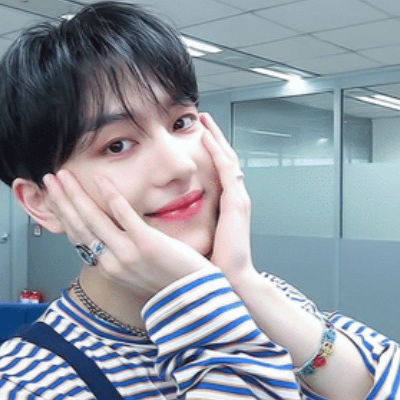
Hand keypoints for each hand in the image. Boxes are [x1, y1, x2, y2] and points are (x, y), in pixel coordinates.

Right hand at [42, 170, 213, 299]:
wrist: (196, 299)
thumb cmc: (172, 283)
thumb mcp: (137, 270)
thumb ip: (122, 251)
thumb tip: (113, 231)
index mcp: (109, 268)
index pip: (77, 236)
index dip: (62, 214)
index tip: (54, 196)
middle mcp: (112, 262)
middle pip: (78, 225)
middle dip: (60, 200)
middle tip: (49, 179)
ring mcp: (128, 253)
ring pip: (93, 219)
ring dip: (75, 194)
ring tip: (64, 176)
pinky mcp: (146, 244)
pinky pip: (124, 215)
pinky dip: (111, 196)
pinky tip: (101, 180)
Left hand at [200, 113, 256, 283]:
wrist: (230, 281)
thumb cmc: (211, 265)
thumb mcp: (197, 237)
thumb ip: (186, 224)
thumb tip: (161, 220)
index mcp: (225, 207)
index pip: (218, 172)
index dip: (209, 153)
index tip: (198, 137)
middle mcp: (234, 199)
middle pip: (225, 160)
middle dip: (215, 138)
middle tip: (204, 119)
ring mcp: (238, 199)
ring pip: (228, 159)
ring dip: (217, 138)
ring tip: (206, 121)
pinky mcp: (237, 203)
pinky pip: (228, 170)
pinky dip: (218, 152)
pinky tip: (207, 139)